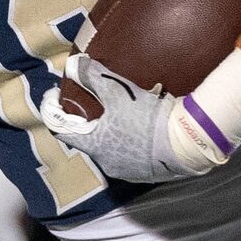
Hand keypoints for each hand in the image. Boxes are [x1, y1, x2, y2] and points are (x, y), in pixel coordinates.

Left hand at [38, 54, 222, 183]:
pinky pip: (131, 157)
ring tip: (123, 116)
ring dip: (112, 135)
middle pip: (89, 140)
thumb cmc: (145, 118)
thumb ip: (93, 78)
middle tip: (97, 104)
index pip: (62, 131)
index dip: (55, 113)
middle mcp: (105, 164)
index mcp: (94, 146)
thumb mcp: (118, 92)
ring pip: (111, 150)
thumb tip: (73, 65)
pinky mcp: (146, 175)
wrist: (185, 142)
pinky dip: (130, 144)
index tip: (56, 97)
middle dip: (90, 123)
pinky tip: (141, 132)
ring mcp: (126, 173)